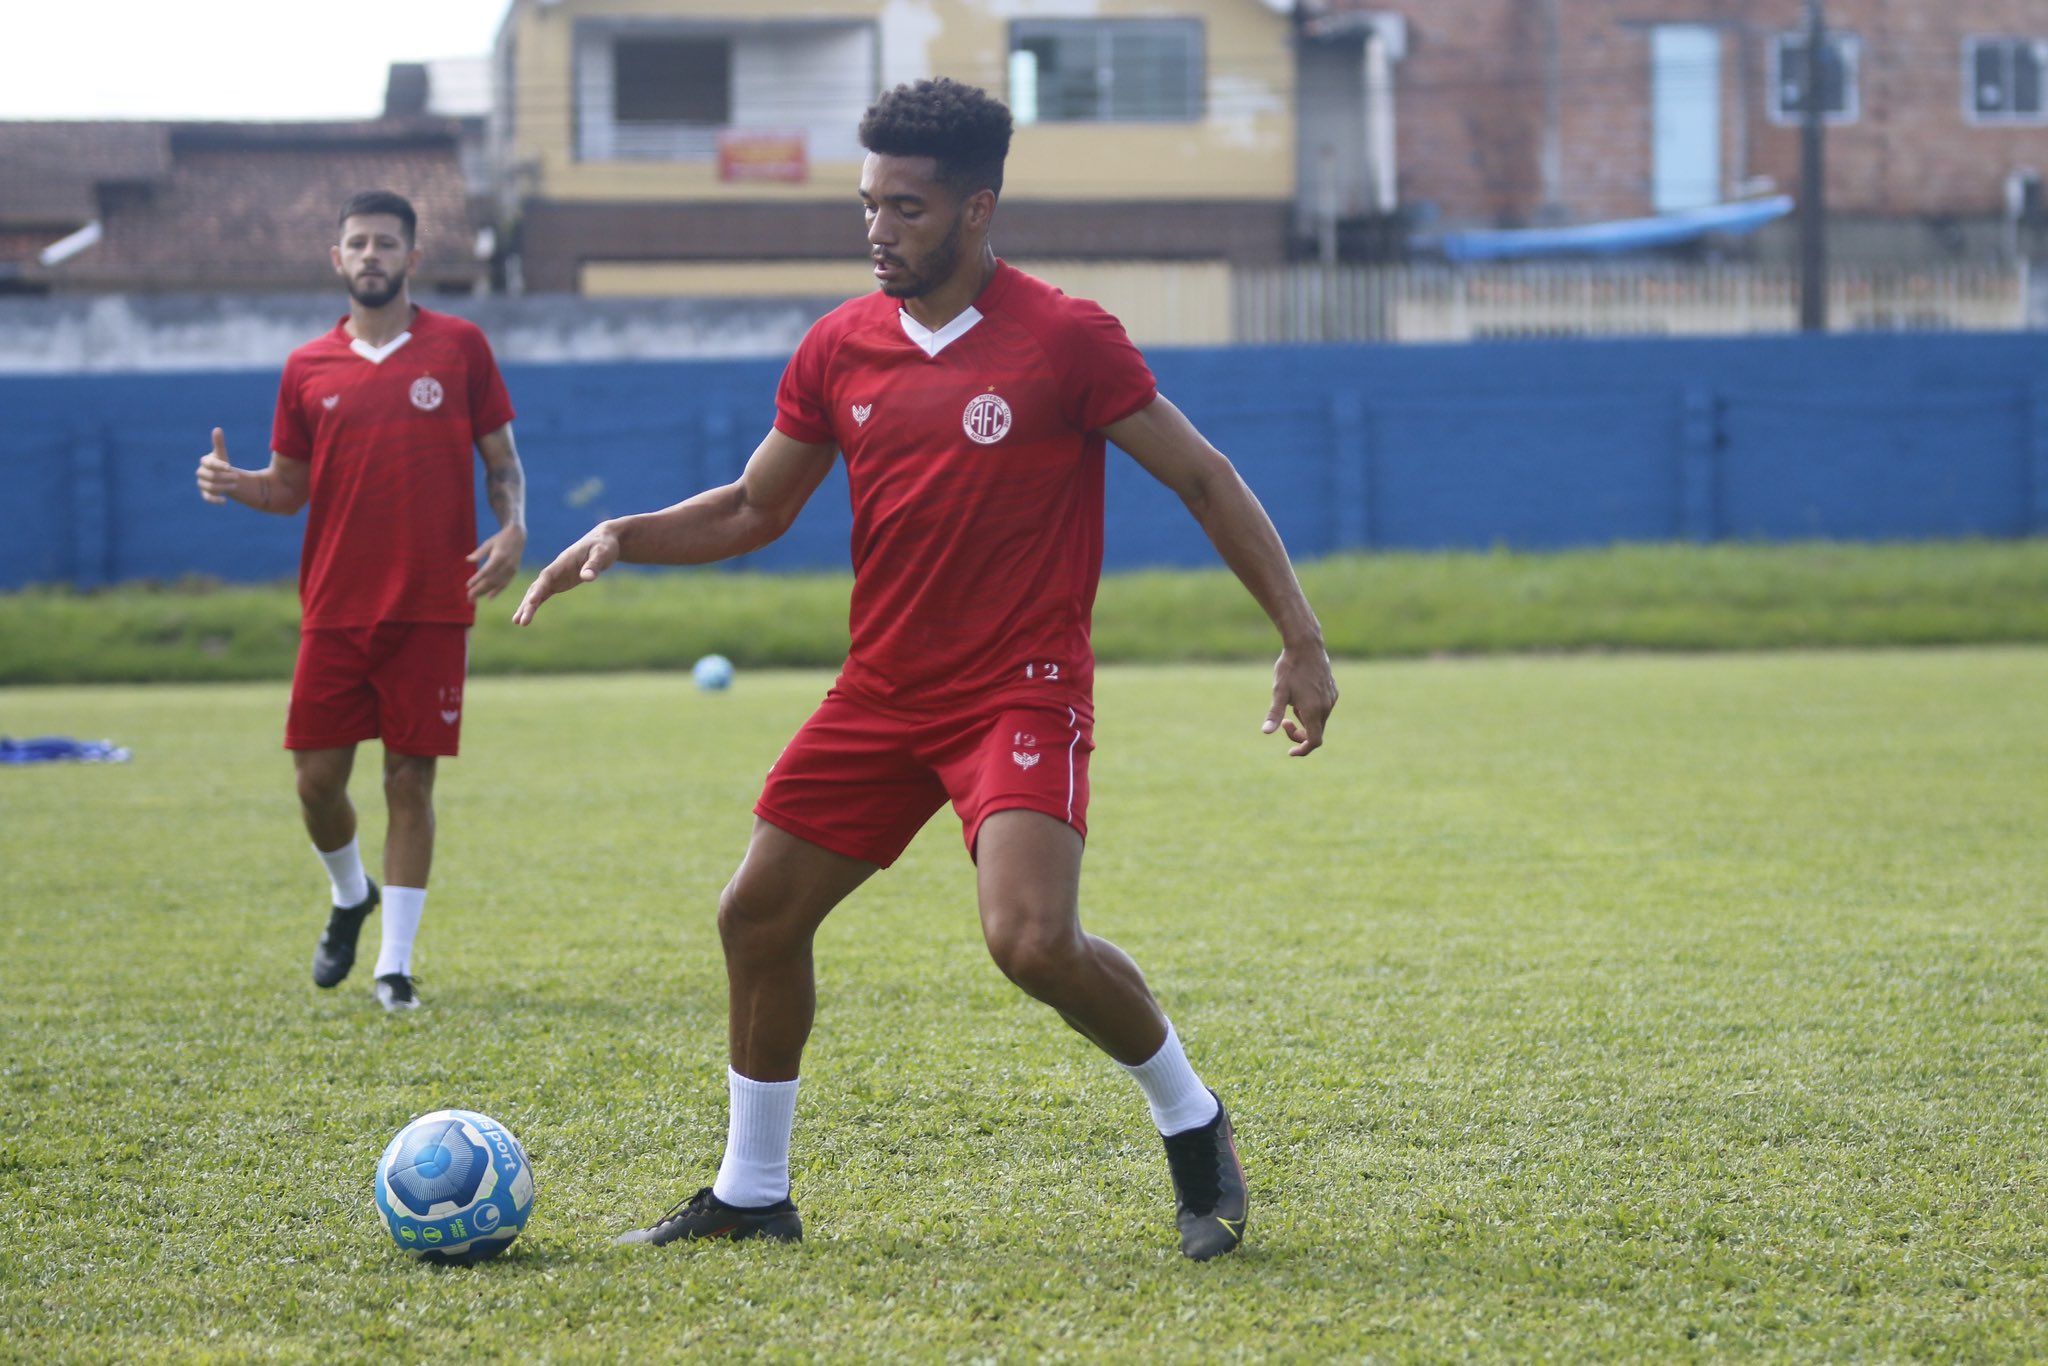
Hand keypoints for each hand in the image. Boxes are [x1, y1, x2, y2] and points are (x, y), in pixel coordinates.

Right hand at [196, 428, 237, 504]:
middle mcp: (201, 473)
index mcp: (205, 462)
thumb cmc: (222, 464)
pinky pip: (207, 498)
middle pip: (209, 476)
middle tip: (236, 477)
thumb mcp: (221, 454)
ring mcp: (202, 484)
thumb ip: (219, 443)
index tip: (230, 467)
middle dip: (223, 477)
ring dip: (222, 487)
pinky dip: (214, 500)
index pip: (208, 463)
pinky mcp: (206, 494)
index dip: (218, 465)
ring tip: (235, 485)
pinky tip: (224, 501)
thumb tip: (217, 429)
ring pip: (209, 487)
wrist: (224, 478)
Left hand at [465, 524, 527, 601]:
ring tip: (476, 597)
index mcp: (499, 556)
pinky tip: (489, 597)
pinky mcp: (514, 572)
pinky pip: (505, 584)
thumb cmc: (499, 539)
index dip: (477, 580)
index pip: (486, 572)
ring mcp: (511, 569)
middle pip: (491, 580)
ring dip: (485, 592)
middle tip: (469, 596)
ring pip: (497, 584)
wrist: (517, 536)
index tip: (467, 585)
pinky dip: (497, 591)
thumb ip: (479, 553)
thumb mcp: (488, 543)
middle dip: (479, 589)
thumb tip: (468, 560)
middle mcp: (506, 565)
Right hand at [512, 525, 620, 624]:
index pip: (547, 576)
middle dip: (528, 603)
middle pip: (537, 587)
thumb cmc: (604, 545)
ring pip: (537, 592)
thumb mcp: (602, 553)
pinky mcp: (560, 582)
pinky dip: (535, 604)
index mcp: (563, 561)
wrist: (605, 541)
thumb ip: (593, 565)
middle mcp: (556, 570)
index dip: (538, 589)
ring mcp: (556, 576)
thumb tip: (587, 578)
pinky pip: (545, 594)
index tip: (531, 601)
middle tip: (519, 621)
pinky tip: (527, 616)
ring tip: (517, 622)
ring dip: (527, 606)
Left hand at [1263, 642, 1336, 756]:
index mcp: (1313, 711)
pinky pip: (1324, 708)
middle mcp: (1326, 707)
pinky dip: (1312, 710)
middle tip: (1283, 721)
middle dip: (1299, 733)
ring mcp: (1331, 698)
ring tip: (1291, 702)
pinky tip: (1301, 694)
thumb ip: (1274, 714)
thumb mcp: (1279, 692)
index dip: (1302, 749)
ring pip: (1319, 720)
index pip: (1314, 742)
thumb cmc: (1290, 668)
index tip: (1290, 751)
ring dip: (1305, 719)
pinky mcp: (1333, 690)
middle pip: (1316, 732)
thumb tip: (1265, 732)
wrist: (1306, 645)